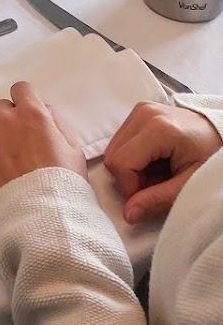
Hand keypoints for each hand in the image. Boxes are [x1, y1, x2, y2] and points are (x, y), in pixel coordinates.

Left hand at [0, 81, 87, 201]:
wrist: (41, 212)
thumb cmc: (64, 179)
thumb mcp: (74, 146)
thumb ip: (56, 122)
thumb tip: (44, 111)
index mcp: (32, 113)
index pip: (20, 89)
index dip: (25, 101)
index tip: (28, 114)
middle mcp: (6, 120)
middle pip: (2, 108)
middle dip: (10, 120)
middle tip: (21, 143)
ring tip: (11, 165)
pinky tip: (0, 175)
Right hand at [103, 102, 221, 223]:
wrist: (222, 134)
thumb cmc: (211, 156)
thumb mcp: (189, 184)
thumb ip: (157, 199)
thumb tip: (128, 213)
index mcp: (158, 129)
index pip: (121, 163)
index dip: (130, 187)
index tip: (148, 196)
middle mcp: (145, 114)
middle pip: (113, 156)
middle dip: (130, 178)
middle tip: (155, 184)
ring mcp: (141, 110)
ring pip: (113, 149)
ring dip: (130, 168)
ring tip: (157, 172)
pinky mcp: (140, 112)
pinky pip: (120, 140)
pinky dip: (132, 156)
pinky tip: (153, 160)